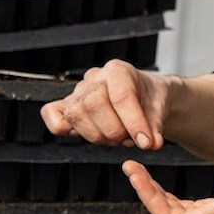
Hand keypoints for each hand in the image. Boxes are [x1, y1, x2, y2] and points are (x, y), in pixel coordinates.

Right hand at [40, 60, 168, 149]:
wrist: (144, 96)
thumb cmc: (149, 99)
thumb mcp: (160, 108)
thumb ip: (155, 126)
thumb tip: (150, 143)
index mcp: (118, 70)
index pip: (120, 96)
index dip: (133, 123)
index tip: (145, 142)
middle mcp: (95, 78)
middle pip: (93, 104)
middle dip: (114, 131)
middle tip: (128, 139)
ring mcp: (77, 92)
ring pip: (75, 114)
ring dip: (98, 136)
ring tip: (116, 139)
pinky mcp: (66, 107)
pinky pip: (53, 117)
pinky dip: (65, 130)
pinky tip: (92, 133)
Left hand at [122, 160, 213, 213]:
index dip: (147, 194)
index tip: (134, 172)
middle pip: (164, 213)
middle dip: (145, 190)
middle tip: (129, 166)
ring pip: (170, 210)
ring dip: (153, 191)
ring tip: (137, 170)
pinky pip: (181, 207)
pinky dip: (167, 194)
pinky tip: (157, 183)